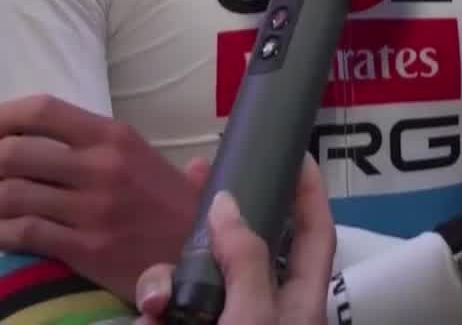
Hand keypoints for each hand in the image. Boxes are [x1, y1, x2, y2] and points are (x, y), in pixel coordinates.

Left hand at [0, 94, 197, 301]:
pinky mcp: (85, 248)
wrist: (206, 256)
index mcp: (114, 137)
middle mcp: (100, 166)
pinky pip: (25, 233)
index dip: (4, 117)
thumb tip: (92, 129)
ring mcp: (91, 209)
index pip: (43, 111)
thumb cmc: (179, 208)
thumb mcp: (154, 161)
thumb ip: (123, 147)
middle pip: (18, 152)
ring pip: (13, 194)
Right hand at [134, 155, 334, 324]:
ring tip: (155, 305)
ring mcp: (221, 321)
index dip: (310, 193)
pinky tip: (147, 322)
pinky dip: (152, 314)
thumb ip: (244, 260)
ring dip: (164, 283)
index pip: (314, 234)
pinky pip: (165, 309)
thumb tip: (225, 202)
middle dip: (210, 216)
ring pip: (190, 278)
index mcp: (299, 300)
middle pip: (239, 245)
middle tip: (193, 172)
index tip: (296, 154)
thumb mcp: (254, 317)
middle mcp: (262, 308)